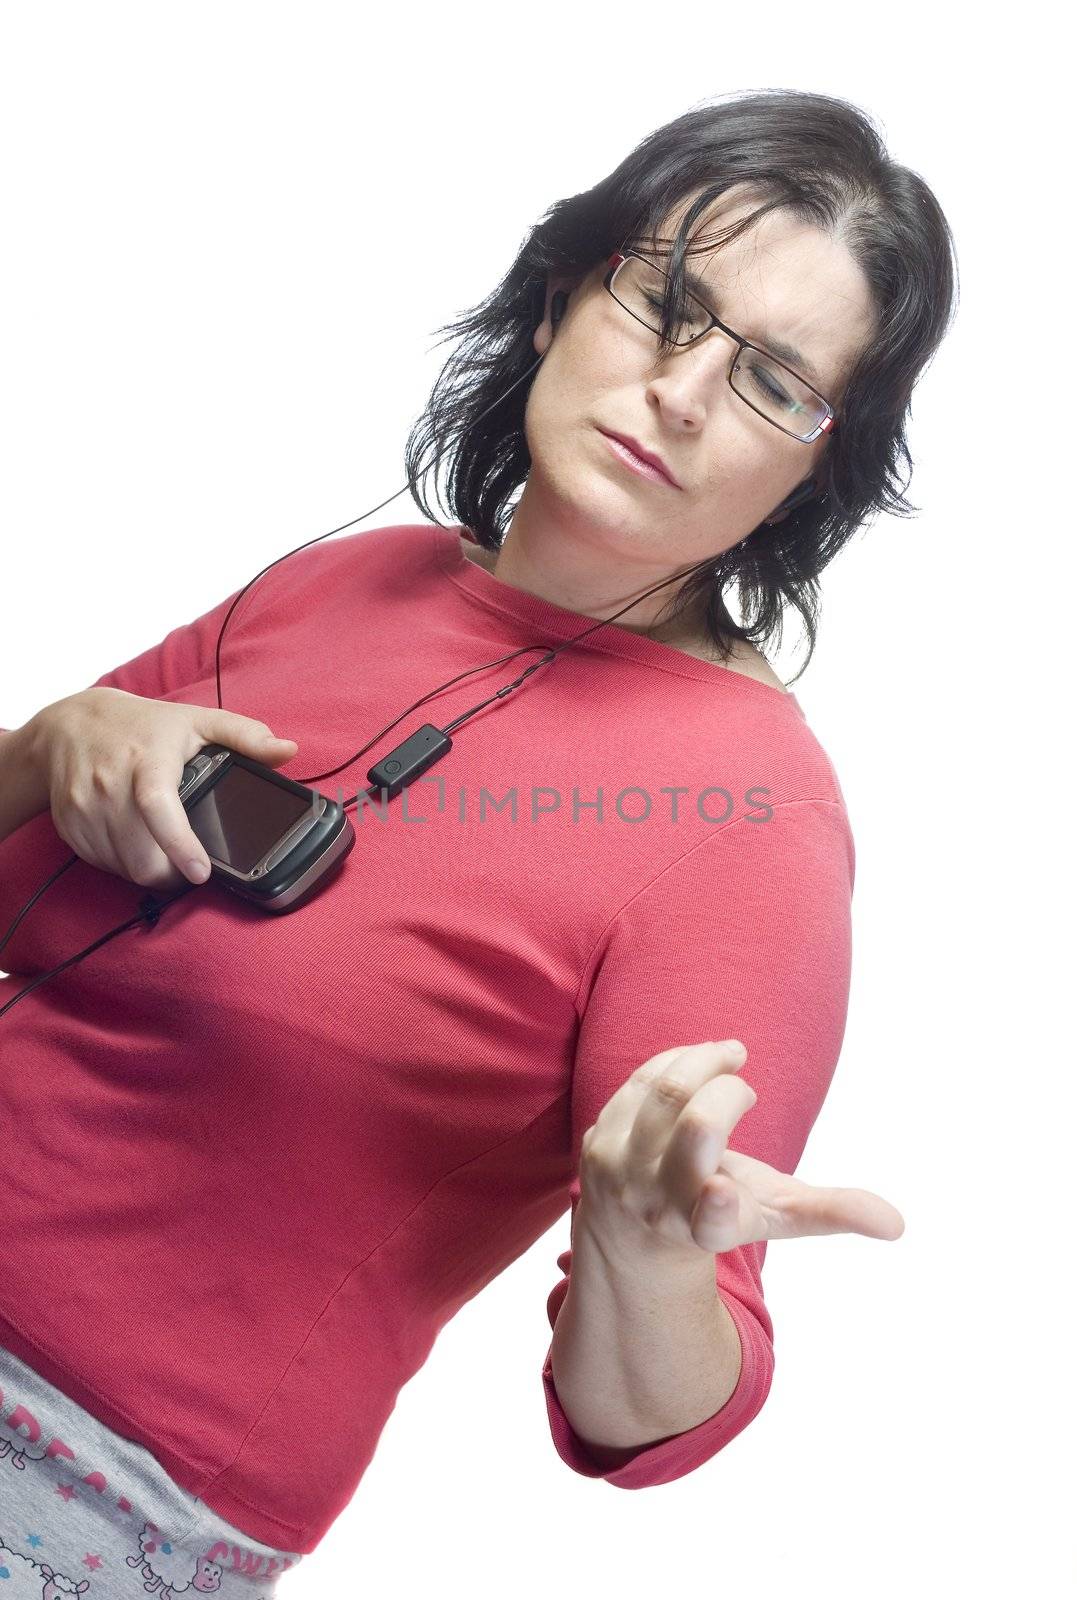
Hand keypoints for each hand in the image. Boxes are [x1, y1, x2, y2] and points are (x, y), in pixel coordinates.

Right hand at [27, 686, 298, 890]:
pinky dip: (123, 865)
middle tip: (191, 867)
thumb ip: (245, 736)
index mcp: (147, 760)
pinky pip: (101, 863)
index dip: (180, 845)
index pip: (159, 807)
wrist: (70, 725)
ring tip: (166, 855)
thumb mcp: (197, 722)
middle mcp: (109, 783)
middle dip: (171, 873)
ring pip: (123, 866)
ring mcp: (83, 806)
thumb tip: (287, 751)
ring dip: (149, 871)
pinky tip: (137, 846)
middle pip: (141, 854)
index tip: (201, 873)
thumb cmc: (144, 727)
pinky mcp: (69, 825)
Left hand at [577, 1040, 904, 1265]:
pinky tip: (695, 1063)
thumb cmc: (718, 1212)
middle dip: (730, 1093)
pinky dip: (675, 1062)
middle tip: (746, 1090)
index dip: (713, 1207)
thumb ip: (832, 1212)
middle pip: (696, 1127)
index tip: (718, 1191)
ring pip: (665, 1092)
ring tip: (729, 1058)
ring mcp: (621, 1173)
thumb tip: (897, 1224)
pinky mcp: (599, 1140)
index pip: (708, 1223)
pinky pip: (641, 1081)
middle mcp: (658, 1206)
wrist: (631, 1230)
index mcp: (708, 1230)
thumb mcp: (775, 1216)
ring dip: (704, 1061)